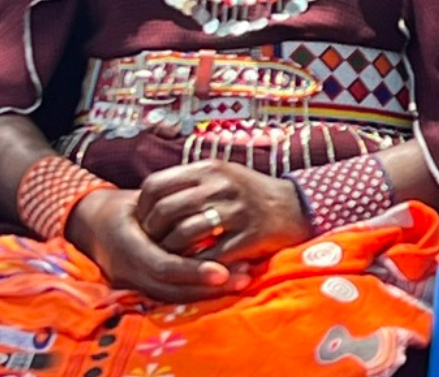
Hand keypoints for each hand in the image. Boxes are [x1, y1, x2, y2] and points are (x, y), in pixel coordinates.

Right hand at [67, 187, 238, 302]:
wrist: (93, 223)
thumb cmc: (126, 206)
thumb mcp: (143, 202)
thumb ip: (169, 208)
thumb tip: (210, 206)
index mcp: (128, 247)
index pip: (164, 267)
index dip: (194, 271)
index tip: (224, 271)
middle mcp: (129, 271)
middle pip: (172, 289)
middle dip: (208, 288)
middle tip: (244, 279)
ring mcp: (133, 283)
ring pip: (173, 296)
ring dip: (209, 292)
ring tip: (243, 281)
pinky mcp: (139, 288)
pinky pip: (171, 296)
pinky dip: (198, 292)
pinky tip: (225, 283)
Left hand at [135, 160, 312, 266]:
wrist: (296, 206)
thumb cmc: (249, 193)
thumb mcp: (221, 176)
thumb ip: (190, 183)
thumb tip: (149, 199)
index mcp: (209, 169)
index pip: (156, 185)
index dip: (143, 207)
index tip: (144, 223)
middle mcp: (221, 185)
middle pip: (165, 211)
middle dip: (152, 234)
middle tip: (152, 247)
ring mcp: (236, 210)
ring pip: (184, 234)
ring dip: (170, 253)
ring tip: (169, 260)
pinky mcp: (250, 235)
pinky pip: (210, 255)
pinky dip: (197, 266)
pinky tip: (194, 269)